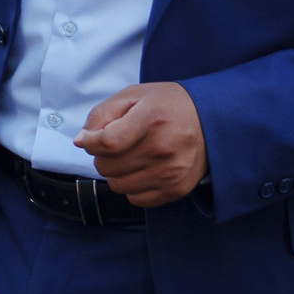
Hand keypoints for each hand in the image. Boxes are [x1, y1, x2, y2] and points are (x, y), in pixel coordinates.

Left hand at [73, 82, 207, 205]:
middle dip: (102, 156)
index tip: (90, 138)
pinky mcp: (177, 189)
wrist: (212, 120)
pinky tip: (143, 169)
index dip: (89, 142)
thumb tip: (81, 140)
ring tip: (130, 156)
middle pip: (107, 166)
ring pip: (117, 185)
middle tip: (117, 145)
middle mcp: (163, 149)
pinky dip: (132, 186)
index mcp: (152, 119)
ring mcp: (172, 172)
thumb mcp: (133, 95)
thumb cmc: (167, 105)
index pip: (106, 143)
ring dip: (116, 172)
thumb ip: (102, 114)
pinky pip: (136, 199)